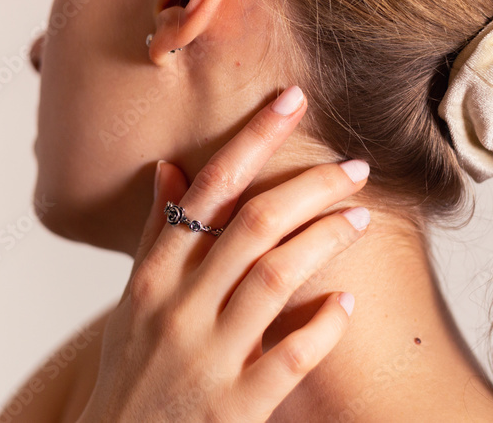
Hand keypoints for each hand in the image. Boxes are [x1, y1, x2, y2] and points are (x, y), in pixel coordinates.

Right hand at [78, 85, 370, 422]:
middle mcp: (178, 308)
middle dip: (311, 185)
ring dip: (325, 239)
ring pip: (276, 276)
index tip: (292, 100)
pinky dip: (324, 324)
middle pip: (254, 224)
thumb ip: (156, 235)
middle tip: (356, 166)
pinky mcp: (235, 406)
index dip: (254, 139)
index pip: (208, 190)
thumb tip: (169, 168)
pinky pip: (291, 355)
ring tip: (359, 217)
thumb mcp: (133, 300)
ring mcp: (207, 358)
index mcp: (153, 277)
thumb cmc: (133, 371)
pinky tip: (346, 301)